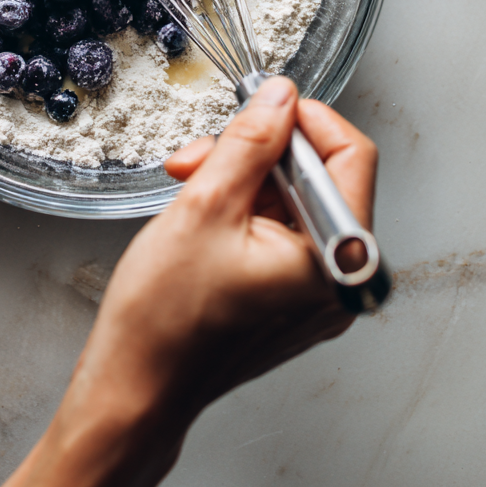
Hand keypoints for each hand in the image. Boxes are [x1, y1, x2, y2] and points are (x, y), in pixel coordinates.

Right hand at [75, 77, 377, 425]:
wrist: (134, 388)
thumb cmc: (164, 320)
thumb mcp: (204, 205)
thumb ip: (250, 142)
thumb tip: (279, 98)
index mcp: (332, 260)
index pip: (351, 157)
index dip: (304, 120)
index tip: (261, 107)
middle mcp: (337, 280)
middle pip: (320, 177)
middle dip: (258, 153)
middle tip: (203, 156)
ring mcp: (316, 294)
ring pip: (294, 202)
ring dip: (242, 180)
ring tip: (189, 186)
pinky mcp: (292, 300)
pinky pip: (282, 232)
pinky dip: (243, 211)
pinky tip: (202, 215)